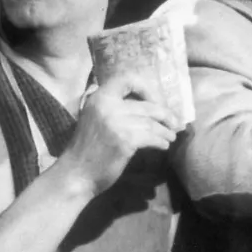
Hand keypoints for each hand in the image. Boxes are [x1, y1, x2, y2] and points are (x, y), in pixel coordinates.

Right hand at [57, 75, 180, 196]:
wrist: (76, 173)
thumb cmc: (87, 148)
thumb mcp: (95, 118)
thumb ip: (114, 107)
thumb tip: (147, 104)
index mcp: (99, 97)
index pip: (128, 78)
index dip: (147, 88)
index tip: (155, 101)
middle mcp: (107, 105)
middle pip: (147, 104)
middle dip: (165, 114)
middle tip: (175, 123)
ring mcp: (116, 122)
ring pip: (152, 122)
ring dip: (165, 130)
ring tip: (171, 137)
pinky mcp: (125, 140)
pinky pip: (151, 137)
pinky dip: (161, 141)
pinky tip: (163, 146)